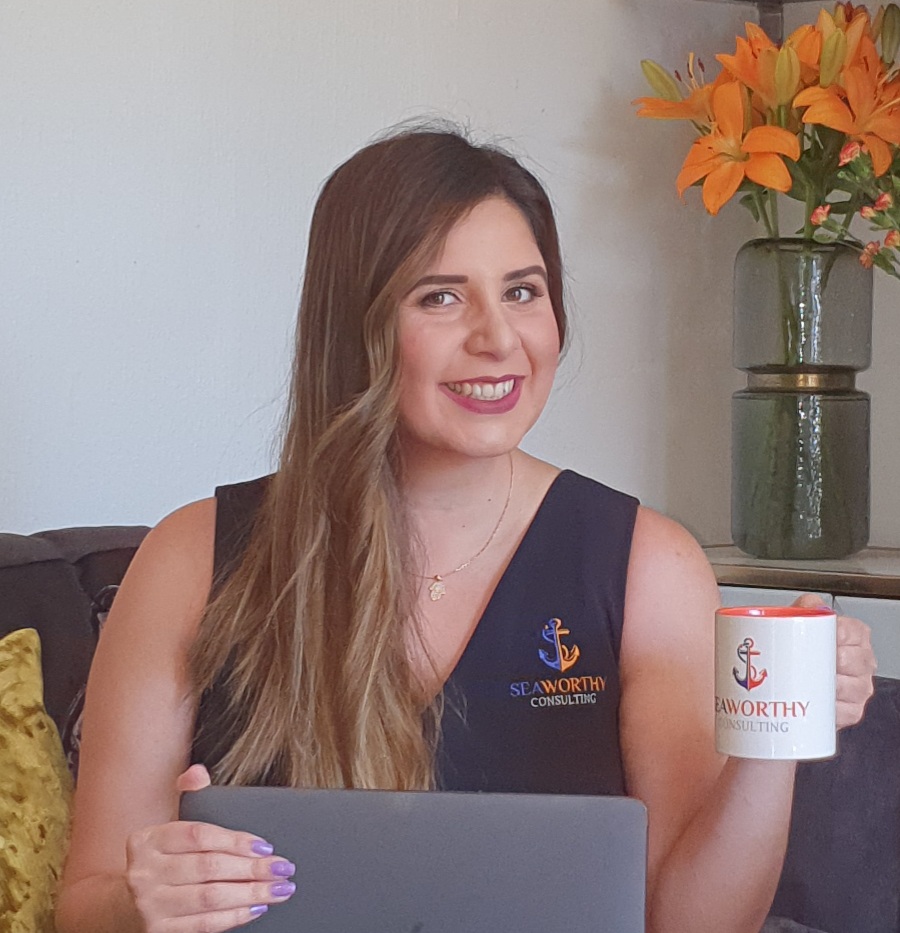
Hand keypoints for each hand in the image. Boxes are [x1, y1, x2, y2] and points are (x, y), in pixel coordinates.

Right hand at [124, 764, 296, 932]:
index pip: (198, 836)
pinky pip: (204, 924)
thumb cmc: (162, 859)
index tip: (266, 846)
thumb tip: (199, 773)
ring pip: (210, 898)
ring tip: (279, 888)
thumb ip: (188, 795)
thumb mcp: (168, 826)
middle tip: (283, 868)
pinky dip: (234, 916)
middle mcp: (144, 873)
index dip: (235, 840)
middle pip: (209, 867)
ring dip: (250, 893)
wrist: (126, 905)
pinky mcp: (158, 932)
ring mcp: (149, 905)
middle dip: (252, 868)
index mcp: (147, 840)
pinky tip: (257, 907)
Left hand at [793, 594, 875, 730]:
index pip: (853, 631)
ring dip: (829, 685)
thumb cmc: (799, 648)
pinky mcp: (851, 710)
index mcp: (854, 635)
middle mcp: (862, 660)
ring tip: (808, 681)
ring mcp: (859, 686)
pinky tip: (817, 702)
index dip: (836, 635)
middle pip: (853, 660)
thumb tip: (810, 605)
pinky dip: (831, 709)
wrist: (789, 677)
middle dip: (829, 661)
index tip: (816, 637)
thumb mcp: (800, 620)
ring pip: (852, 687)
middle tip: (807, 661)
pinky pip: (847, 712)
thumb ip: (806, 606)